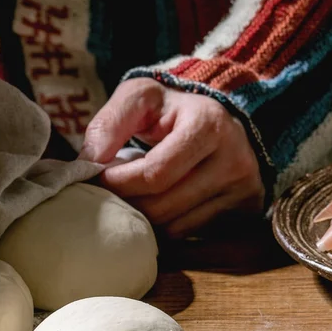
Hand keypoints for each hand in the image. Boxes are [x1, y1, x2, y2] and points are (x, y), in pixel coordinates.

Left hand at [80, 79, 263, 237]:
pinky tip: (156, 206)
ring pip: (175, 226)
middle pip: (164, 206)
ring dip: (144, 218)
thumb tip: (88, 162)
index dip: (120, 182)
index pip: (155, 173)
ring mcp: (242, 188)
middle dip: (127, 203)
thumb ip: (109, 123)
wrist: (219, 115)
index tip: (99, 177)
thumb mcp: (139, 97)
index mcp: (208, 125)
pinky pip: (190, 233)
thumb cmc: (171, 108)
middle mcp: (234, 159)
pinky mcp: (244, 208)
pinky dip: (164, 225)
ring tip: (133, 197)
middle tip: (109, 193)